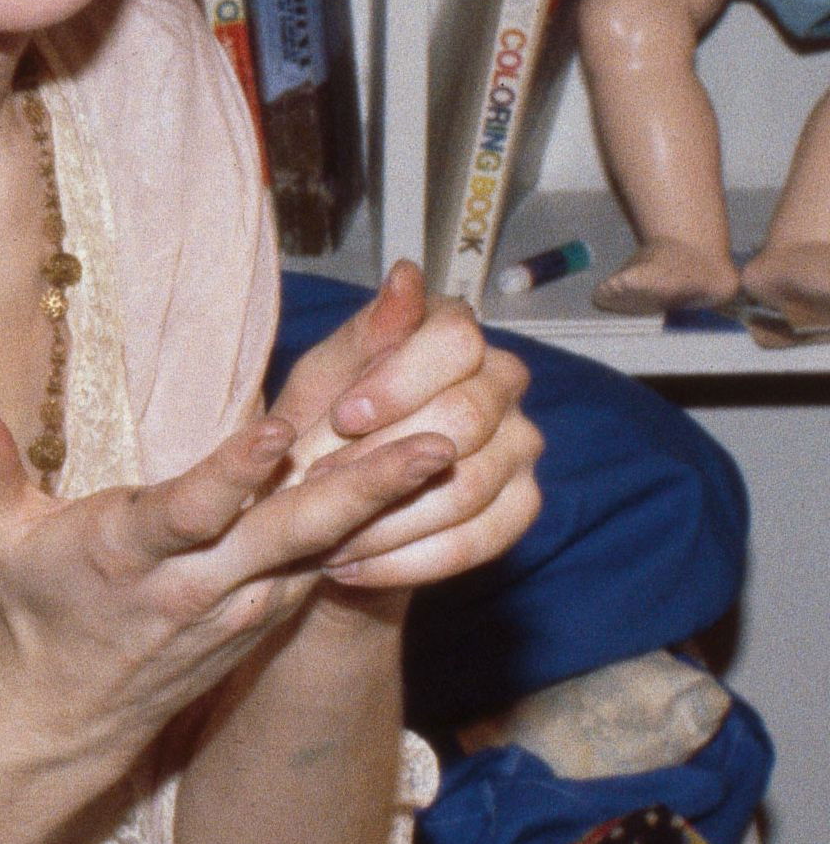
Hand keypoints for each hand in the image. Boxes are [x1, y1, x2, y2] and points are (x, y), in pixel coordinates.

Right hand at [0, 390, 457, 782]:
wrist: (74, 716)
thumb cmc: (35, 607)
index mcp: (131, 556)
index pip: (188, 513)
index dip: (232, 478)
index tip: (276, 436)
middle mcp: (200, 585)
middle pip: (289, 533)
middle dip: (363, 489)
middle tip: (433, 443)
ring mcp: (246, 604)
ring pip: (328, 548)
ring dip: (391, 504)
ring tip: (453, 452)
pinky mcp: (273, 611)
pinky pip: (333, 562)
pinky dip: (380, 525)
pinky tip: (430, 484)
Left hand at [271, 262, 541, 591]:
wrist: (329, 507)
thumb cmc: (321, 428)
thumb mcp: (321, 381)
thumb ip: (362, 336)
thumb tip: (405, 275)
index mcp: (454, 333)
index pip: (457, 340)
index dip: (401, 380)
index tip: (345, 417)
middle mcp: (503, 380)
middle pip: (467, 414)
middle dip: (385, 460)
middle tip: (321, 488)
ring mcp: (521, 444)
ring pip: (468, 485)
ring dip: (386, 520)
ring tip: (324, 540)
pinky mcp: (523, 505)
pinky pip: (481, 540)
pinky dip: (409, 561)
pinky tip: (354, 568)